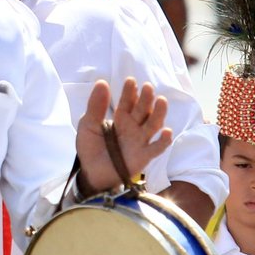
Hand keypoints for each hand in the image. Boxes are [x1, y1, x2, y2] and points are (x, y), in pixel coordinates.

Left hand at [75, 77, 171, 195]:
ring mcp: (140, 141)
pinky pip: (156, 148)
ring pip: (153, 125)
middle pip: (143, 111)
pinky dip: (163, 141)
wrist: (91, 173)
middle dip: (146, 99)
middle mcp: (133, 127)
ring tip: (162, 101)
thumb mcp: (88, 125)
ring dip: (159, 113)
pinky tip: (167, 132)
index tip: (130, 81)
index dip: (130, 92)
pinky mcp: (144, 156)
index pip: (127, 102)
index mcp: (120, 118)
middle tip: (147, 87)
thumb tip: (102, 82)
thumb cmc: (90, 148)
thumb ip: (95, 106)